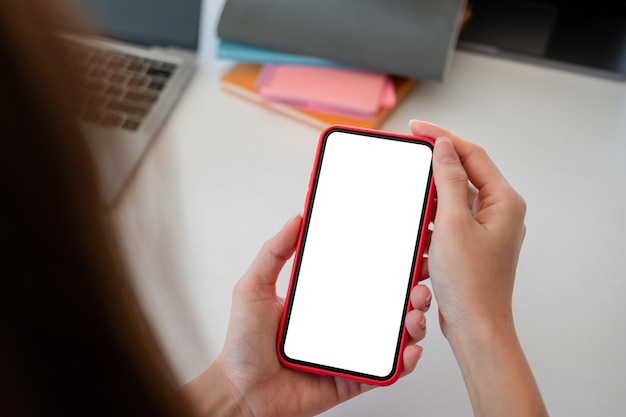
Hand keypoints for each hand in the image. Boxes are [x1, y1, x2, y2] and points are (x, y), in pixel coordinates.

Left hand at [184, 214, 430, 416]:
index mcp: (322, 302)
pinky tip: (410, 348)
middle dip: (410, 292)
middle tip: (418, 282)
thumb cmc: (242, 344)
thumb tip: (297, 219)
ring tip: (415, 313)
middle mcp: (340, 325)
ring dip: (413, 322)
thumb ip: (274, 253)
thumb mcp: (253, 287)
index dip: (385, 267)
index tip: (403, 251)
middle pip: (385, 306)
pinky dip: (405, 362)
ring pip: (393, 336)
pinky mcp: (352, 380)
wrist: (241, 392)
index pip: (360, 279)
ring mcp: (348, 352)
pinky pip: (385, 371)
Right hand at [410, 120, 525, 339]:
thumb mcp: (452, 223)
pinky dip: (431, 222)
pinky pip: (449, 222)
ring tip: (413, 202)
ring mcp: (487, 229)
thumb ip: (448, 180)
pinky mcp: (473, 245)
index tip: (418, 128)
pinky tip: (420, 231)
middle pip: (463, 174)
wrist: (475, 327)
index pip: (472, 154)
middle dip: (434, 168)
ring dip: (431, 200)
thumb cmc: (470, 283)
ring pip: (453, 200)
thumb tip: (444, 148)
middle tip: (410, 156)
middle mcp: (499, 212)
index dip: (442, 137)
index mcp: (503, 201)